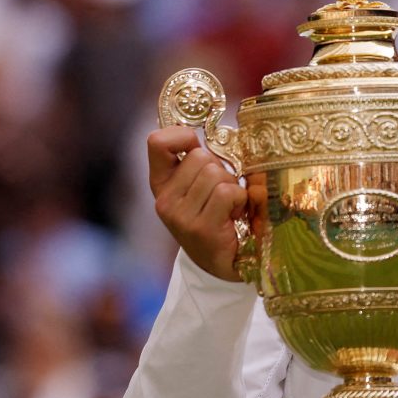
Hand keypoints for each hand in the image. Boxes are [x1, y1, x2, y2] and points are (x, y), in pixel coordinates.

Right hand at [147, 126, 246, 280]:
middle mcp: (164, 199)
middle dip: (221, 170)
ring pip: (215, 173)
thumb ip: (200, 162)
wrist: (224, 264)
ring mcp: (179, 215)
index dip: (182, 135)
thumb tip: (215, 133)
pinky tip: (235, 216)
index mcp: (161, 184)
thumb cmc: (218, 218)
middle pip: (200, 156)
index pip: (157, 142)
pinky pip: (226, 192)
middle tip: (223, 194)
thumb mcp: (202, 187)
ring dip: (233, 186)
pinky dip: (239, 200)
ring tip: (230, 206)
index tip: (197, 147)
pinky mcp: (199, 227)